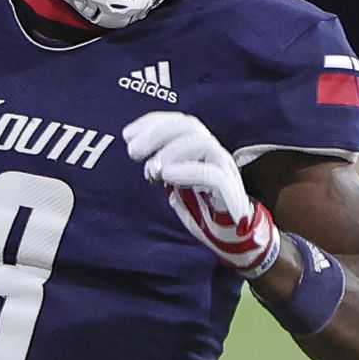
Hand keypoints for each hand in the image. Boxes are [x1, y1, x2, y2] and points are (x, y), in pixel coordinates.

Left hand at [123, 112, 279, 277]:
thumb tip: (137, 150)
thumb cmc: (201, 209)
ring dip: (172, 152)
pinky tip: (168, 176)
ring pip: (202, 144)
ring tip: (152, 170)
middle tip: (133, 151)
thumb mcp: (174, 184)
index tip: (127, 134)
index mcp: (200, 149)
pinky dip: (188, 171)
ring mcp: (224, 170)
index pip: (179, 122)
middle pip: (189, 127)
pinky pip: (212, 175)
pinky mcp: (230, 192)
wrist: (231, 237)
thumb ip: (161, 167)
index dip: (152, 123)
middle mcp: (214, 153)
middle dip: (157, 133)